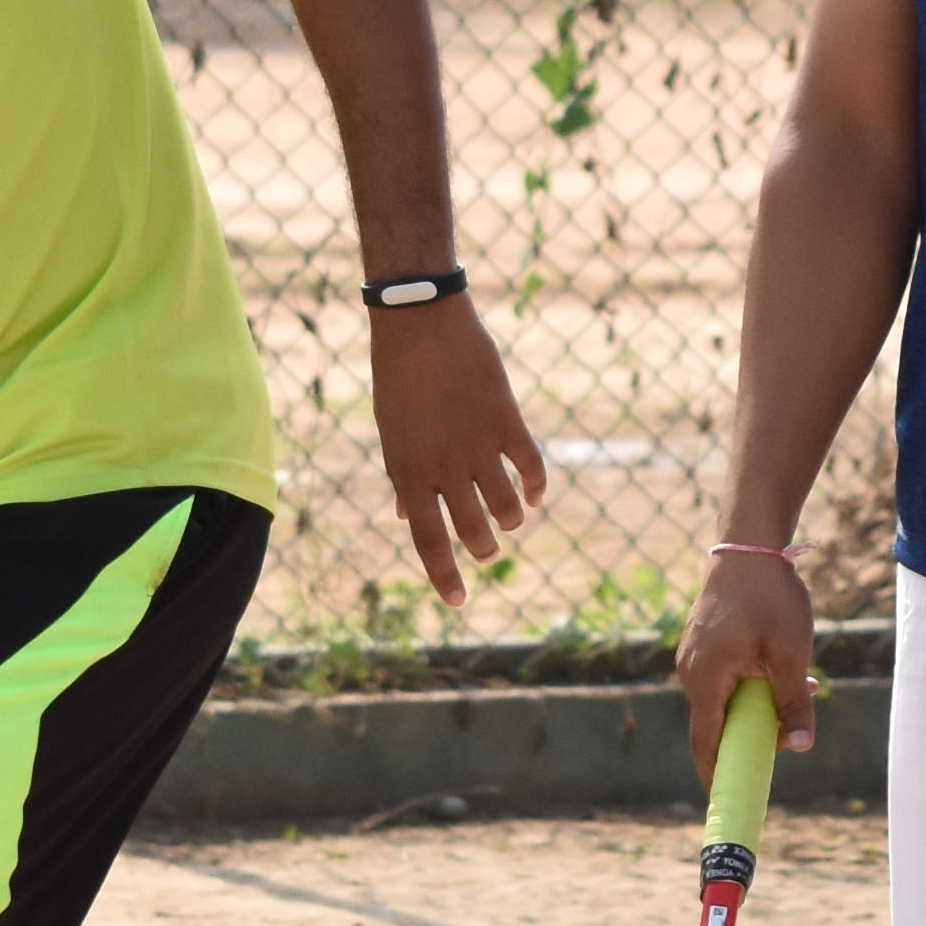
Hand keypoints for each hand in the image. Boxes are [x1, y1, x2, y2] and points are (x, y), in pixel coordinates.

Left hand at [369, 294, 544, 605]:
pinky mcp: (506, 420)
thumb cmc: (398, 378)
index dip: (444, 576)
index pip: (429, 540)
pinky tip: (533, 493)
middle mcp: (442, 466)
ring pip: (505, 508)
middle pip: (473, 530)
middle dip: (483, 548)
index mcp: (408, 472)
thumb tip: (408, 516)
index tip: (458, 603)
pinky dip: (535, 487)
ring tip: (510, 520)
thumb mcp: (390, 432)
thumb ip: (403, 476)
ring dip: (510, 522)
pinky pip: (530, 468)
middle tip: (488, 548)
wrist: (420, 322)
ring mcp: (476, 444)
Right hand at [678, 541, 817, 780]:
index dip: (719, 774)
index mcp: (705, 681)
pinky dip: (752, 683)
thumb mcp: (790, 654)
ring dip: (759, 704)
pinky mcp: (704, 642)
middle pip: (717, 724)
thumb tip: (802, 746)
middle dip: (754, 733)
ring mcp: (694, 656)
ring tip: (802, 686)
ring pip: (725, 699)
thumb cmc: (770, 597)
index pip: (706, 744)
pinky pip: (724, 677)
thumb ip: (793, 703)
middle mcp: (691, 672)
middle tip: (792, 730)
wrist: (749, 543)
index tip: (734, 796)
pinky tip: (785, 667)